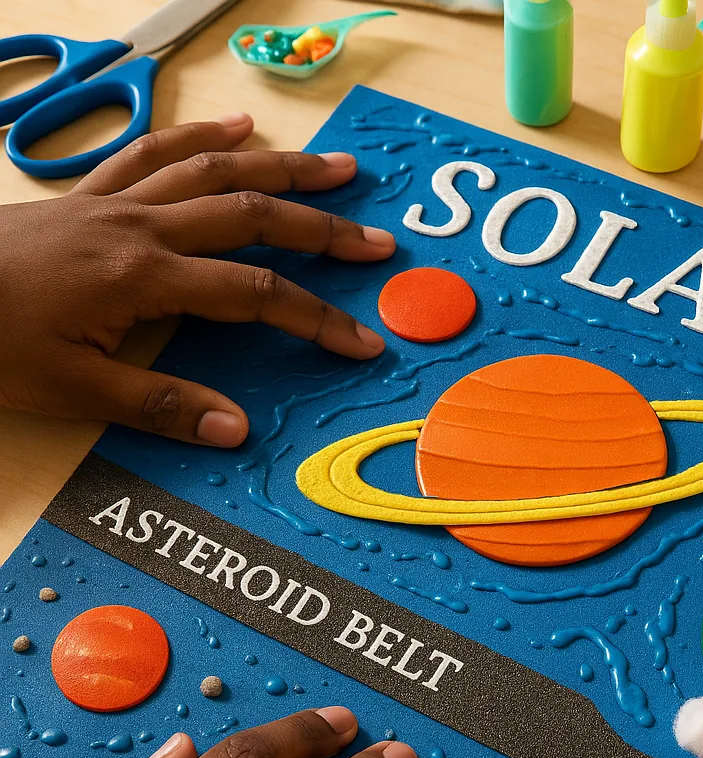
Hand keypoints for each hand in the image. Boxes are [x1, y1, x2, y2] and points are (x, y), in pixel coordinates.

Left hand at [0, 113, 394, 447]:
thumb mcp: (71, 390)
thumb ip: (159, 406)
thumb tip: (238, 428)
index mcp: (144, 278)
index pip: (256, 296)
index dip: (318, 319)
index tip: (362, 342)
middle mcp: (142, 228)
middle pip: (252, 217)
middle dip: (321, 228)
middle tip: (374, 239)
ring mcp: (117, 203)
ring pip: (216, 171)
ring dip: (282, 169)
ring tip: (335, 168)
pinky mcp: (93, 195)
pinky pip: (157, 153)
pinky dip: (203, 137)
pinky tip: (238, 128)